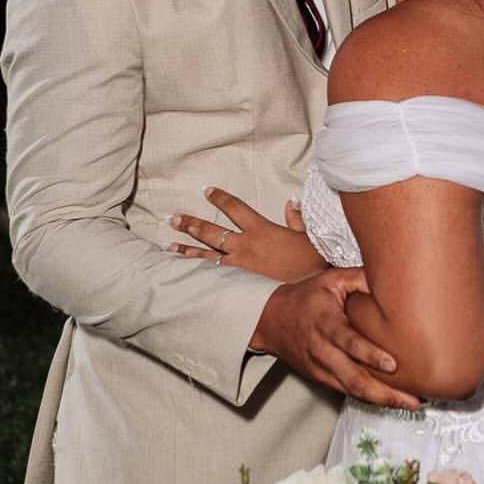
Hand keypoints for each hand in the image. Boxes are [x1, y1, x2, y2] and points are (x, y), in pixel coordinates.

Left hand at [169, 187, 326, 281]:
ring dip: (187, 250)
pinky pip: (213, 278)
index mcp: (261, 230)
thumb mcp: (308, 237)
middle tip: (173, 219)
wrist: (311, 291)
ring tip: (170, 247)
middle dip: (190, 224)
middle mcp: (245, 246)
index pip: (235, 208)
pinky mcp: (238, 287)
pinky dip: (198, 275)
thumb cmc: (313, 264)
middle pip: (211, 232)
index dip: (220, 198)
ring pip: (207, 257)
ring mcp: (239, 268)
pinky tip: (186, 275)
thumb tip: (290, 202)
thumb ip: (296, 220)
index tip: (207, 191)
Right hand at [251, 267, 415, 410]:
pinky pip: (348, 392)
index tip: (392, 364)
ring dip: (381, 400)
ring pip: (352, 390)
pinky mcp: (321, 378)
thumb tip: (393, 276)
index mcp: (325, 323)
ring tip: (409, 403)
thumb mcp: (330, 280)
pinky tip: (391, 399)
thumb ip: (360, 278)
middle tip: (411, 399)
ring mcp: (321, 368)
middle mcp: (322, 350)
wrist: (270, 320)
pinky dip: (370, 398)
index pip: (348, 342)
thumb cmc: (304, 298)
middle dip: (383, 392)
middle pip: (353, 378)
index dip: (370, 354)